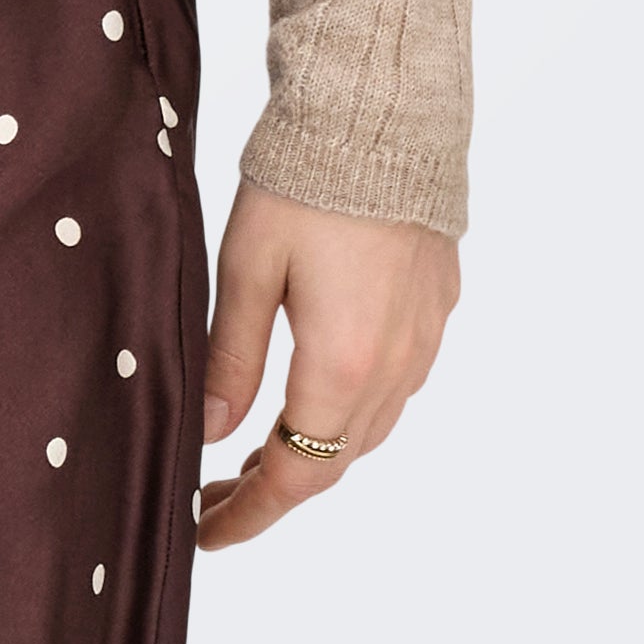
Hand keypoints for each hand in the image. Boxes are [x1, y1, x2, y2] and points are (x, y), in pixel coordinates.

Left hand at [191, 180, 457, 550]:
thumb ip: (230, 358)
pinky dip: (352, 407)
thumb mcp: (246, 267)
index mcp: (344, 365)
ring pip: (369, 426)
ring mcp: (425, 338)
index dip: (249, 514)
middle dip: (276, 486)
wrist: (384, 110)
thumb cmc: (305, 181)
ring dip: (317, 447)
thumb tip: (209, 436)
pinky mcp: (437, 305)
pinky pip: (396, 383)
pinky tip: (317, 389)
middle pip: (336, 458)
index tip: (206, 533)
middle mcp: (397, 366)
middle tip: (217, 494)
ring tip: (256, 450)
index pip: (296, 474)